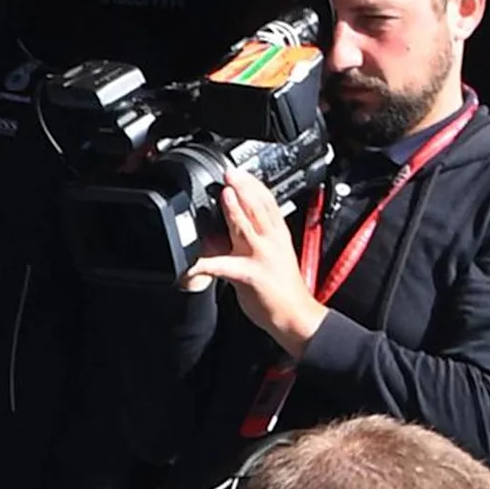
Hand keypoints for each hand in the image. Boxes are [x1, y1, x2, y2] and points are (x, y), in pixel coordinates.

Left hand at [183, 173, 325, 357]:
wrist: (295, 316)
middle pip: (259, 209)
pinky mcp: (251, 275)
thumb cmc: (280, 290)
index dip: (255, 186)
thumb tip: (221, 234)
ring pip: (247, 227)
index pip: (267, 204)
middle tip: (231, 174)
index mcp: (277, 236)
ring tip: (224, 194)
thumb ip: (245, 244)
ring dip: (236, 210)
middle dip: (245, 189)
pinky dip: (208, 265)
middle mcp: (272, 242)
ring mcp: (262, 257)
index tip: (242, 172)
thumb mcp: (266, 259)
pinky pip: (227, 267)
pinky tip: (194, 264)